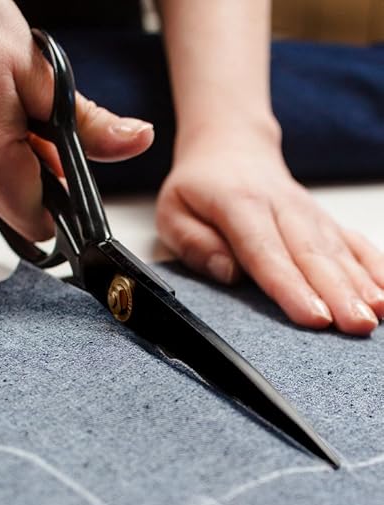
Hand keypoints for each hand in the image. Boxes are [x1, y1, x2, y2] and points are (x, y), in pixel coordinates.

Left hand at [155, 122, 383, 334]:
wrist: (230, 147)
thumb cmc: (198, 187)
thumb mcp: (172, 213)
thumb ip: (195, 244)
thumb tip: (228, 273)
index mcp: (238, 205)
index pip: (265, 252)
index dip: (291, 287)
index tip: (313, 317)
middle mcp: (280, 207)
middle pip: (310, 254)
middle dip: (336, 293)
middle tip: (355, 326)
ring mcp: (307, 212)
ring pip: (336, 249)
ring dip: (359, 283)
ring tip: (375, 315)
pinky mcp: (322, 219)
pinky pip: (352, 241)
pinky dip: (373, 265)